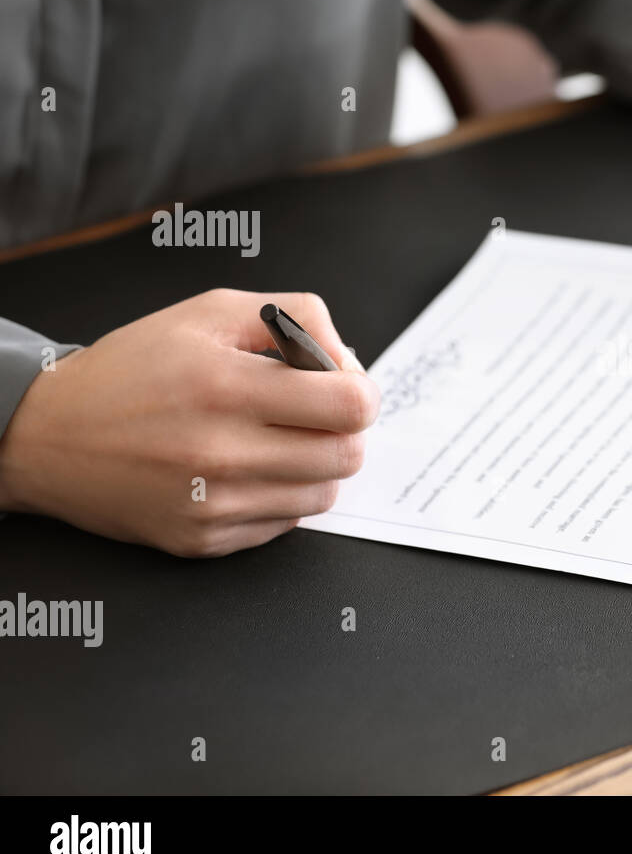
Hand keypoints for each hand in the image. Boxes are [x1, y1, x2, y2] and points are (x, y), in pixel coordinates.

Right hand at [0, 289, 379, 556]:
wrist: (47, 435)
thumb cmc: (134, 367)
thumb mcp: (209, 312)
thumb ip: (295, 318)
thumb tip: (350, 359)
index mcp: (226, 386)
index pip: (351, 405)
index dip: (361, 390)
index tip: (342, 383)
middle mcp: (220, 451)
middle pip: (348, 455)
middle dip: (345, 429)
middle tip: (315, 412)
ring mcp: (213, 504)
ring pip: (325, 493)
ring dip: (317, 464)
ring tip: (279, 438)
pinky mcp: (205, 540)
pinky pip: (287, 522)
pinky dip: (283, 494)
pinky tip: (249, 468)